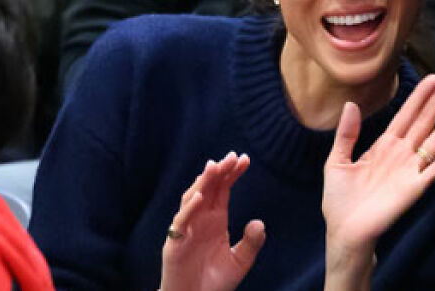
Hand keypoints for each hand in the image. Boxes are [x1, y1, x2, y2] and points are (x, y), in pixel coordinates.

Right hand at [161, 152, 266, 290]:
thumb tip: (259, 223)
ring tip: (214, 166)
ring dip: (203, 182)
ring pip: (192, 198)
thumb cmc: (215, 282)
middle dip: (219, 171)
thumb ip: (251, 243)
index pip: (223, 190)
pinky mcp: (175, 243)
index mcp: (215, 220)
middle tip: (232, 156)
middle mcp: (200, 220)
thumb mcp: (240, 262)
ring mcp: (186, 230)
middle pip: (208, 188)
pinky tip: (200, 195)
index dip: (232, 174)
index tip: (244, 159)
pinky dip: (190, 208)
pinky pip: (181, 222)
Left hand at [323, 75, 434, 253]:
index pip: (406, 115)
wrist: (344, 231)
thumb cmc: (339, 199)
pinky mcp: (415, 188)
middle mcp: (401, 154)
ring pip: (434, 140)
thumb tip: (351, 104)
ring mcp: (410, 170)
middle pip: (425, 121)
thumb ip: (346, 134)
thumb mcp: (336, 161)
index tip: (433, 78)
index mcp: (384, 145)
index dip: (420, 96)